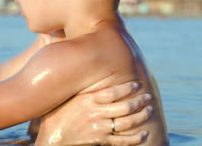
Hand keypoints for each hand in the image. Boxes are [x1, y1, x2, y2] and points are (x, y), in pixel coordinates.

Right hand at [34, 82, 151, 145]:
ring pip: (127, 122)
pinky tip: (144, 134)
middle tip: (148, 97)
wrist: (52, 137)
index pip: (113, 92)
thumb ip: (77, 85)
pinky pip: (123, 140)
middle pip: (124, 107)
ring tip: (149, 110)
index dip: (127, 88)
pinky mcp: (100, 140)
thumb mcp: (66, 96)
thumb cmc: (57, 114)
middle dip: (139, 102)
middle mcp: (95, 113)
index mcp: (88, 100)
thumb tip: (79, 63)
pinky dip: (136, 138)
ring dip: (141, 116)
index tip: (137, 84)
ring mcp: (99, 127)